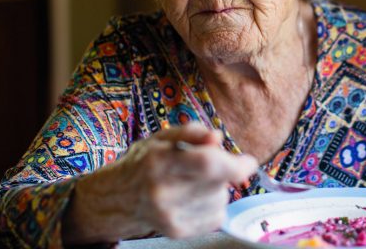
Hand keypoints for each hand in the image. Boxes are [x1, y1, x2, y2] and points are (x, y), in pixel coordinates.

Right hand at [62, 123, 257, 243]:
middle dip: (225, 171)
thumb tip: (217, 137)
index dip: (235, 163)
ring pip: (220, 199)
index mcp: (159, 162)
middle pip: (218, 182)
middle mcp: (162, 192)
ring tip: (194, 182)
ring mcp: (169, 216)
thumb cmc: (145, 162)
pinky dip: (214, 205)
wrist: (117, 199)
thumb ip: (191, 132)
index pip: (207, 164)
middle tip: (210, 165)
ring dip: (217, 188)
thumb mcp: (161, 138)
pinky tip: (195, 198)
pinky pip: (216, 217)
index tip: (248, 161)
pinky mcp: (177, 232)